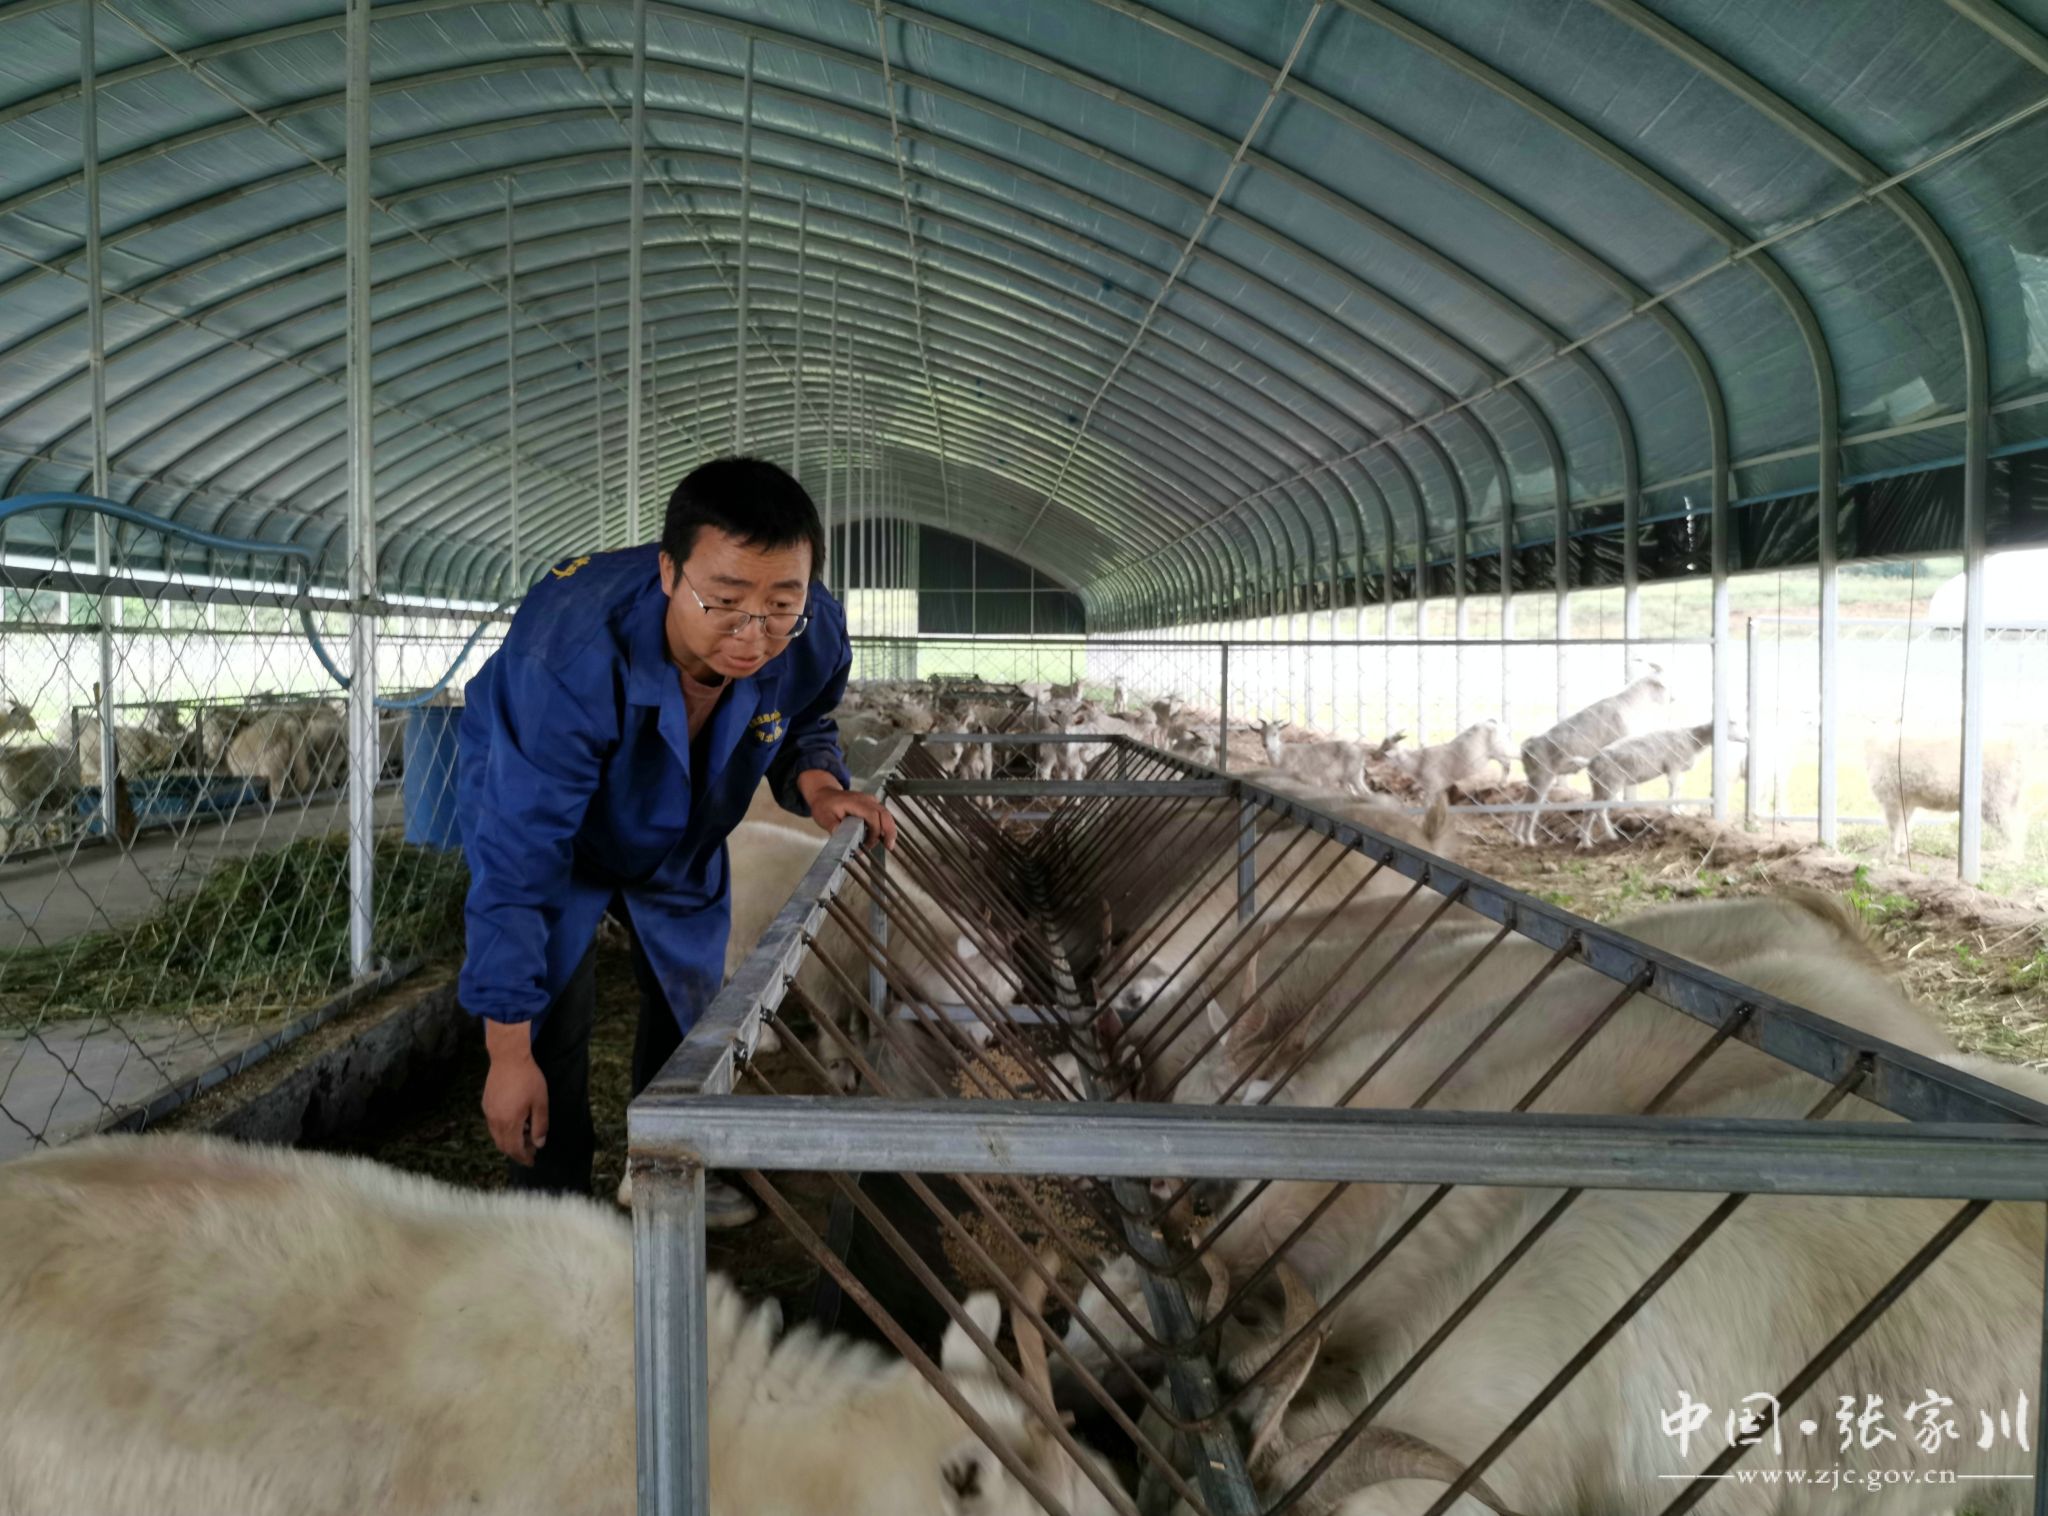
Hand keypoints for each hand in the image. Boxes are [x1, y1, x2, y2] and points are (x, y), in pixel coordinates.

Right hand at [482, 1021, 548, 1164]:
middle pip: (503, 1146)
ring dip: (509, 1142)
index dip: (524, 1157)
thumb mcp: (540, 1102)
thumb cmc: (528, 1079)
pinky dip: (503, 1131)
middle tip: (531, 1150)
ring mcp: (489, 1112)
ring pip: (496, 1136)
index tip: (532, 1161)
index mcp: (510, 1122)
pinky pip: (493, 1125)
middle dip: (517, 1152)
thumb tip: (539, 1144)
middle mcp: (496, 1121)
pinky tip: (514, 1123)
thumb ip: (540, 1125)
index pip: (515, 1149)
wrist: (508, 1058)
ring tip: (524, 1137)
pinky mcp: (486, 1104)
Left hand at [799, 773, 896, 849]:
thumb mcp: (823, 816)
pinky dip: (885, 827)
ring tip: (888, 845)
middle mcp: (866, 800)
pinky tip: (884, 838)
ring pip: (886, 814)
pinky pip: (883, 815)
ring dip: (889, 830)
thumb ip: (832, 825)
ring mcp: (871, 801)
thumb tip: (840, 836)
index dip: (874, 830)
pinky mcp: (872, 806)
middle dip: (889, 830)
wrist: (825, 794)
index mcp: (855, 802)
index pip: (872, 815)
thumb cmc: (824, 805)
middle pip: (884, 813)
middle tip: (889, 846)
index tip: (868, 844)